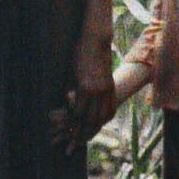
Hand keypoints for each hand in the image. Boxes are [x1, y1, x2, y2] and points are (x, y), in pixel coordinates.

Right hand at [55, 34, 115, 149]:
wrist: (97, 39)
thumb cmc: (96, 52)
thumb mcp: (101, 70)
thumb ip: (97, 83)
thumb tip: (91, 89)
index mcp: (110, 88)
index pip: (109, 112)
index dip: (101, 123)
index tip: (94, 131)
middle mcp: (105, 92)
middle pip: (99, 118)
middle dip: (90, 131)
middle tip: (80, 140)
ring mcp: (96, 90)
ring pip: (88, 115)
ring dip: (79, 127)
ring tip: (71, 134)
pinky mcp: (84, 86)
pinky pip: (78, 106)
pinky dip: (73, 114)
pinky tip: (67, 119)